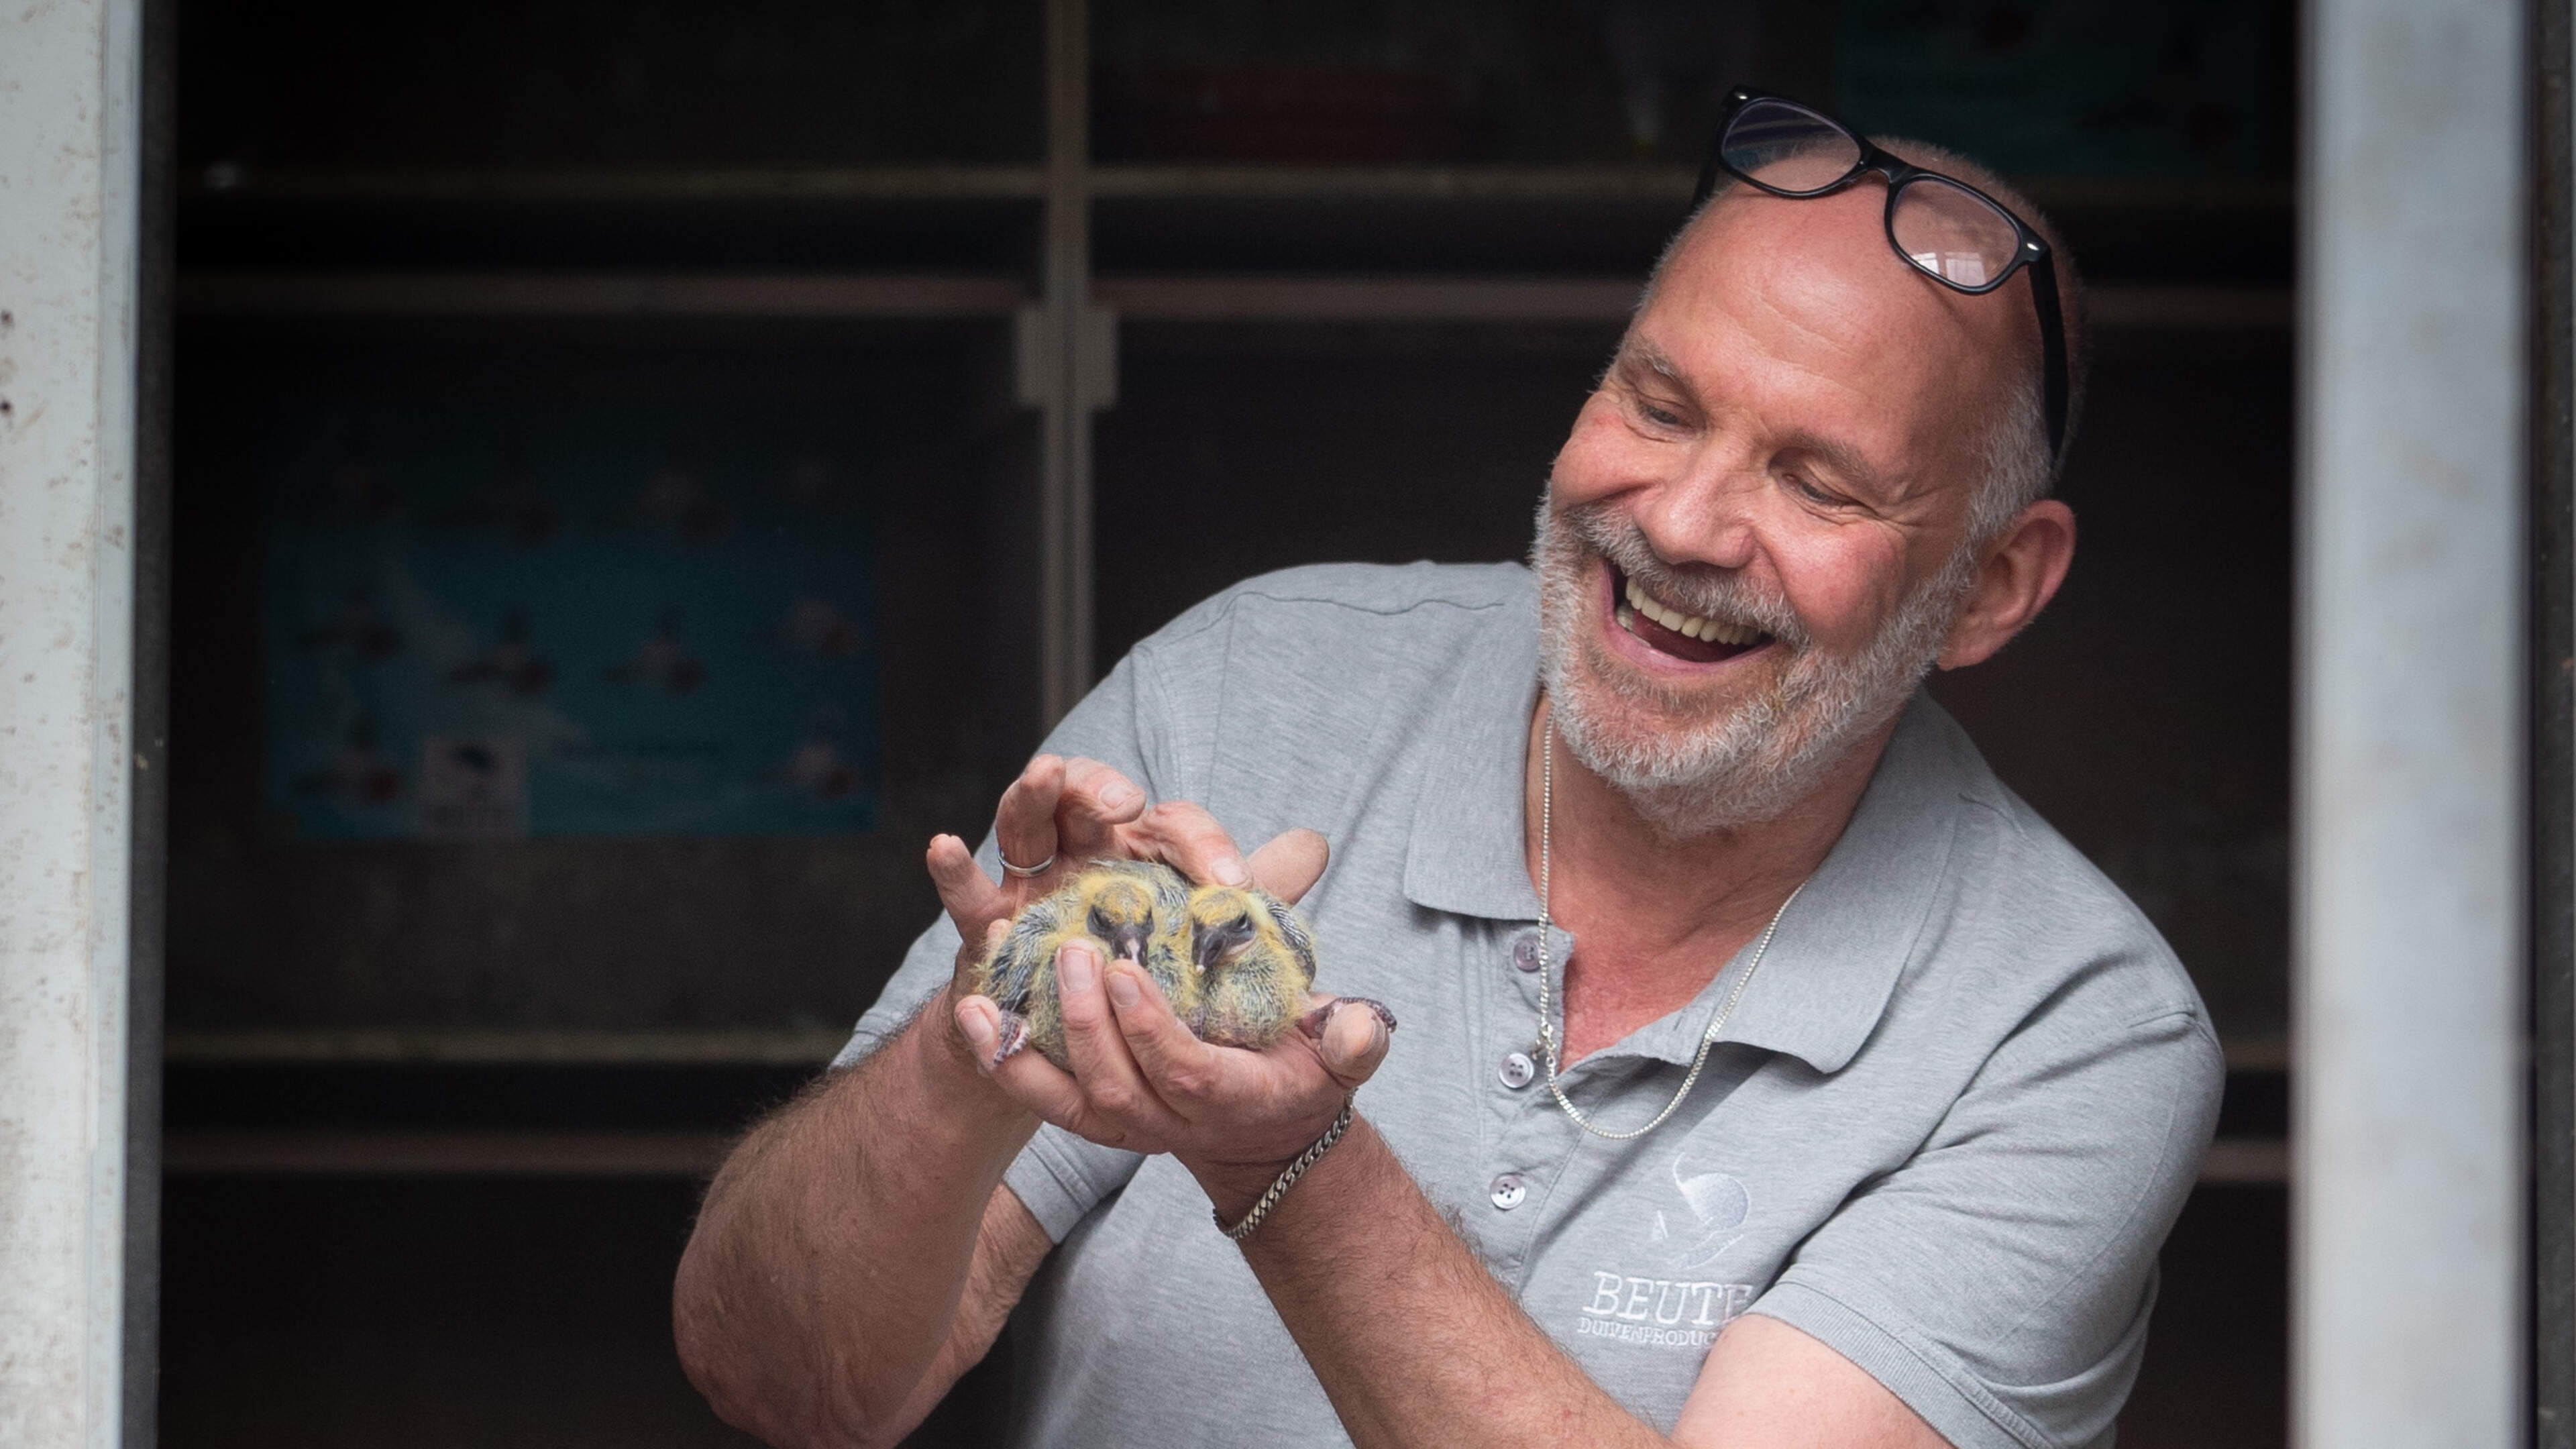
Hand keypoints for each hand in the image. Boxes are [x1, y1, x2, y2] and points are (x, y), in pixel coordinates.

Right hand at [920, 756, 1341, 1061]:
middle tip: (1127, 805)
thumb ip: (1259, 902)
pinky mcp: (991, 925)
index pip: (1176, 825)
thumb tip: (1314, 848)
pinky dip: (952, 872)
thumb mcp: (1212, 950)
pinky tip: (943, 847)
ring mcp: (1033, 883)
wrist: (1085, 1050)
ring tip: (1047, 774)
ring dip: (1035, 793)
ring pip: (1028, 819)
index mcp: (1145, 854)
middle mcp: (1086, 855)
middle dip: (1103, 785)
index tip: (1236, 886)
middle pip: (1088, 793)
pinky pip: (967, 894)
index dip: (1206, 846)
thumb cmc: (1151, 982)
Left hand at [949, 814, 1390, 1212]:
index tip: (1128, 969)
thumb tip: (1360, 1024)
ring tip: (1000, 982)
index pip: (1183, 1073)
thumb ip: (1352, 1038)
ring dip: (1029, 1041)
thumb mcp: (1338, 1053)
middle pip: (1117, 1085)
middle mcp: (1168, 1122)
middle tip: (1074, 952)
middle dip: (1089, 1023)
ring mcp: (1123, 1124)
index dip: (1151, 1029)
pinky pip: (1036, 1093)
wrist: (1260, 1131)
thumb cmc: (1300, 1070)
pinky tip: (968, 1010)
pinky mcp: (1088, 1113)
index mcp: (1229, 1097)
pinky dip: (997, 1057)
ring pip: (1068, 1097)